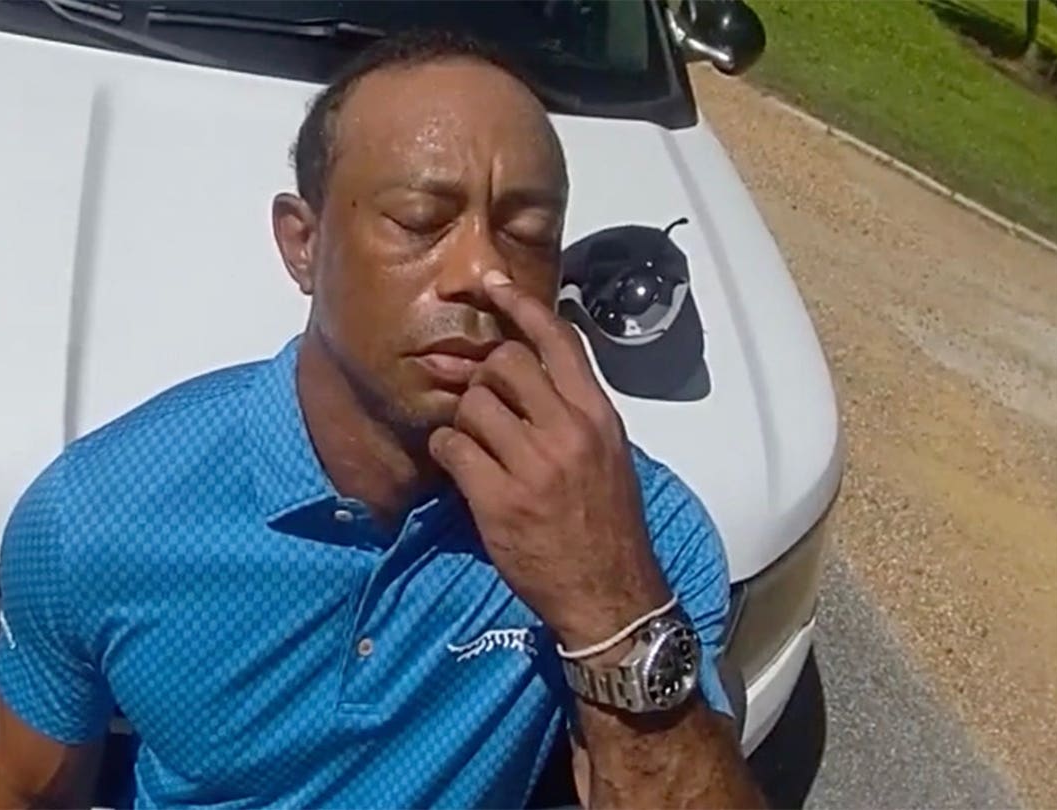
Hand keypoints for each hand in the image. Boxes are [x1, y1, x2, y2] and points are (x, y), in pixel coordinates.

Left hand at [428, 271, 670, 649]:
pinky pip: (452, 448)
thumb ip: (574, 414)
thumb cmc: (606, 526)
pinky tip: (458, 470)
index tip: (492, 284)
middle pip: (505, 363)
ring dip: (463, 421)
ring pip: (473, 404)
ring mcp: (533, 465)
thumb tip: (534, 377)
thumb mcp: (607, 456)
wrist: (610, 594)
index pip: (559, 341)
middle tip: (481, 406)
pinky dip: (446, 454)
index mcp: (598, 417)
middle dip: (483, 378)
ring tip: (474, 447)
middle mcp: (569, 431)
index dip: (521, 305)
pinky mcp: (499, 498)